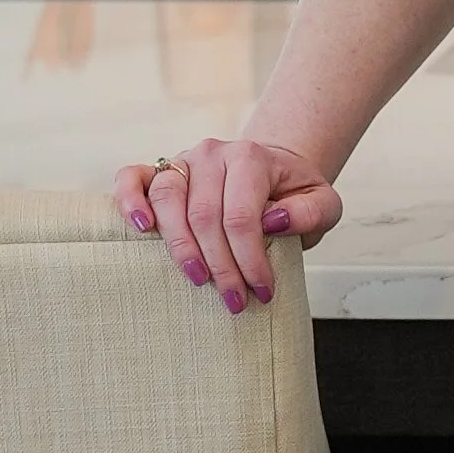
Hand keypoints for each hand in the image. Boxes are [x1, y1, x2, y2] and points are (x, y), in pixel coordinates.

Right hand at [113, 135, 343, 312]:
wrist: (271, 172)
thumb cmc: (293, 194)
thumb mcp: (323, 204)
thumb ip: (310, 213)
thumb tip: (274, 221)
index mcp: (252, 158)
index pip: (242, 215)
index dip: (249, 259)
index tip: (261, 290)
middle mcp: (212, 153)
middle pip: (204, 215)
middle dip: (220, 265)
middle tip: (233, 299)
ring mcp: (182, 159)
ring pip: (168, 200)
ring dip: (181, 247)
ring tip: (198, 279)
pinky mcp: (159, 170)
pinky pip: (132, 177)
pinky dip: (130, 200)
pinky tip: (142, 228)